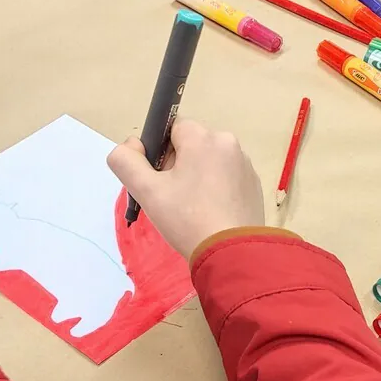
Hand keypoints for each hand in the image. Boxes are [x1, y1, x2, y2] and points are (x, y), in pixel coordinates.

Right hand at [107, 118, 264, 258]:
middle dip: (178, 166)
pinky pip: (226, 177)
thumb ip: (126, 161)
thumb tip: (131, 145)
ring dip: (197, 177)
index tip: (160, 180)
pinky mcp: (254, 183)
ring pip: (209, 161)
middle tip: (174, 199)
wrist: (231, 252)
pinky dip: (216, 189)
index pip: (172, 128)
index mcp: (204, 137)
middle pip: (191, 145)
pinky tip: (211, 213)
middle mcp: (228, 143)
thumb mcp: (146, 190)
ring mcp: (244, 163)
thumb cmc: (187, 218)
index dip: (160, 153)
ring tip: (193, 209)